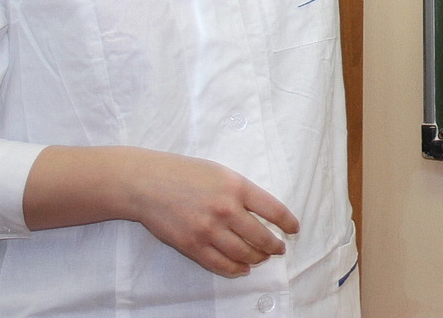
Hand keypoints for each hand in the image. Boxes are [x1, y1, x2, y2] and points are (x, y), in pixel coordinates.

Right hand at [115, 149, 299, 277]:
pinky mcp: (192, 246)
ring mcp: (209, 230)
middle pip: (261, 237)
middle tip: (279, 248)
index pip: (274, 209)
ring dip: (257, 258)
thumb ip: (242, 192)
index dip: (287, 222)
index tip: (294, 229)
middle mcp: (226, 209)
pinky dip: (235, 269)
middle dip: (274, 246)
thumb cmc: (185, 173)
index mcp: (237, 187)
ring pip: (243, 254)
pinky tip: (243, 268)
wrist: (148, 183)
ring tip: (263, 258)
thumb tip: (263, 213)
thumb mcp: (221, 173)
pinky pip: (221, 264)